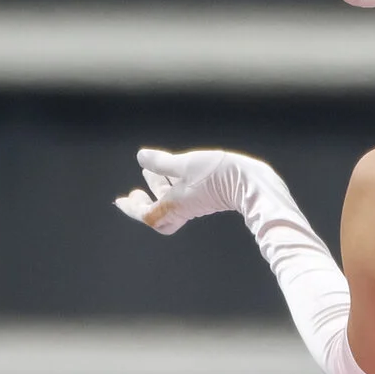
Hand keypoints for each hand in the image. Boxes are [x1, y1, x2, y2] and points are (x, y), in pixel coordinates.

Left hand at [114, 148, 262, 234]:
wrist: (253, 184)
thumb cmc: (218, 174)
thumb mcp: (185, 163)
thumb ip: (162, 163)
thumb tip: (141, 158)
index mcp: (176, 205)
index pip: (148, 215)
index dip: (133, 209)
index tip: (121, 201)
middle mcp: (185, 208)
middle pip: (159, 213)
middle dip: (146, 200)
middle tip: (136, 189)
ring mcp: (197, 204)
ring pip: (172, 202)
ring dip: (160, 188)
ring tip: (153, 173)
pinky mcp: (208, 198)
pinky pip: (185, 196)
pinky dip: (174, 186)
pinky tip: (177, 173)